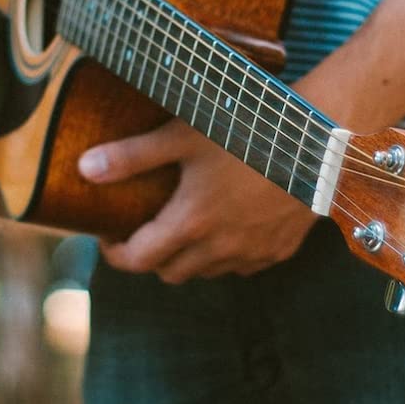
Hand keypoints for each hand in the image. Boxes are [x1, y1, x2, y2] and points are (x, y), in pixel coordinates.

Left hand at [79, 120, 317, 282]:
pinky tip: (230, 224)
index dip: (116, 253)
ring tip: (189, 223)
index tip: (109, 237)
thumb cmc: (249, 131)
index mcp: (190, 223)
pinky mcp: (280, 250)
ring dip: (190, 256)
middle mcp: (219, 249)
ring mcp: (253, 253)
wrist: (320, 142)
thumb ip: (132, 155)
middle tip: (148, 227)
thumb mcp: (184, 136)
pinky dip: (227, 254)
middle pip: (170, 272)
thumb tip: (84, 168)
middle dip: (152, 256)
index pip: (138, 260)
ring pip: (206, 272)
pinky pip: (242, 265)